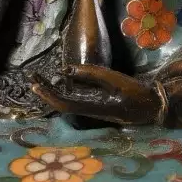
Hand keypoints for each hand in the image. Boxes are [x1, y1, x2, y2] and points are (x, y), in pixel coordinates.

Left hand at [32, 64, 164, 126]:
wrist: (149, 107)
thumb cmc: (133, 93)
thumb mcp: (113, 79)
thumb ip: (90, 74)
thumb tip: (64, 70)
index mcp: (91, 107)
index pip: (62, 104)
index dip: (47, 95)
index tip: (34, 85)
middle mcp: (87, 111)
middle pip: (60, 104)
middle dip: (45, 91)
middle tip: (32, 77)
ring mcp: (91, 110)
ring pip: (65, 102)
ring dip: (52, 91)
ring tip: (40, 78)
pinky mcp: (95, 106)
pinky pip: (73, 100)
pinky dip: (62, 91)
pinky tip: (59, 82)